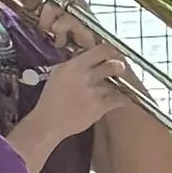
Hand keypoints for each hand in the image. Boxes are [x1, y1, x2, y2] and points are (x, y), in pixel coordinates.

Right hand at [9, 42, 132, 163]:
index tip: (113, 54)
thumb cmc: (51, 98)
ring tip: (115, 88)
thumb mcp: (58, 73)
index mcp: (74, 65)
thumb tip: (88, 58)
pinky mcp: (100, 107)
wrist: (49, 122)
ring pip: (116, 84)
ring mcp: (94, 92)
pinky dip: (122, 100)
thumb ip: (74, 64)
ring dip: (117, 86)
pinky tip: (121, 100)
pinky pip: (119, 100)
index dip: (111, 51)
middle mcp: (85, 76)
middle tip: (120, 69)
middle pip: (113, 65)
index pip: (101, 50)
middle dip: (119, 67)